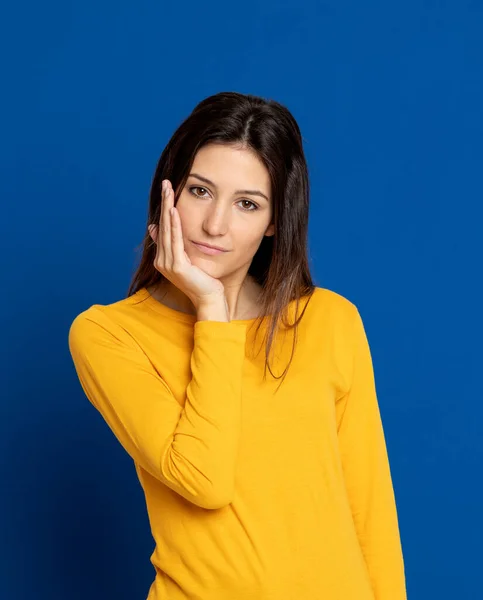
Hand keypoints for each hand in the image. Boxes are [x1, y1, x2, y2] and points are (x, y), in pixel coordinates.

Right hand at [148, 179, 225, 307]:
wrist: (210, 299)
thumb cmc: (204, 281)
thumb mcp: (189, 260)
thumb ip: (176, 246)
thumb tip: (158, 229)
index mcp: (163, 259)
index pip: (163, 228)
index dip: (165, 208)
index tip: (167, 190)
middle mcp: (162, 261)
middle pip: (163, 226)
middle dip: (165, 203)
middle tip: (166, 183)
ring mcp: (168, 264)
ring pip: (168, 230)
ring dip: (168, 208)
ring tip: (169, 190)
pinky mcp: (177, 267)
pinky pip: (176, 241)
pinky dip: (175, 225)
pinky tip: (174, 211)